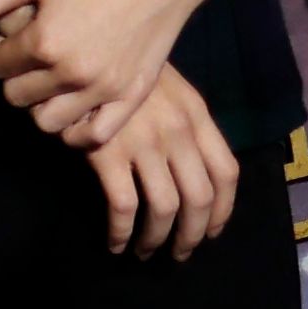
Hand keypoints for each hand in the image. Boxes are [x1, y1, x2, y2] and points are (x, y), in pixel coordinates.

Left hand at [0, 0, 214, 146]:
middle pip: (17, 98)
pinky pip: (94, 137)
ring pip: (48, 122)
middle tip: (36, 51)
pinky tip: (76, 103)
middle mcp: (74, 73)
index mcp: (45, 42)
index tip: (18, 31)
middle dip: (17, 76)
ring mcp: (106, 88)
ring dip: (43, 104)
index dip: (1, 48)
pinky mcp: (133, 95)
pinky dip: (78, 129)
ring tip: (54, 76)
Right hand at [81, 64, 241, 256]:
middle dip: (192, 235)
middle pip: (199, 197)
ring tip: (146, 252)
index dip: (224, 210)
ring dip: (157, 239)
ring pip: (164, 207)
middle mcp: (177, 132)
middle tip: (180, 253)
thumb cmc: (123, 73)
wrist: (81, 55)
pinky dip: (121, 233)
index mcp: (197, 115)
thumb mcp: (168, 90)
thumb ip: (187, 126)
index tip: (213, 231)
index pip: (226, 172)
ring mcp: (143, 143)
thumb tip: (196, 173)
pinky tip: (115, 244)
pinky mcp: (107, 154)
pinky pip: (123, 206)